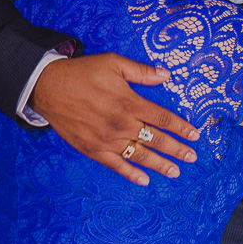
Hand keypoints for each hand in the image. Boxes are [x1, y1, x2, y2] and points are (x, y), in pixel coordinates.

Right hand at [30, 54, 198, 185]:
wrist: (48, 87)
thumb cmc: (81, 73)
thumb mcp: (112, 63)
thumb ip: (141, 71)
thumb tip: (167, 75)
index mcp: (129, 102)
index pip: (163, 118)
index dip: (182, 127)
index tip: (195, 135)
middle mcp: (121, 123)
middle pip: (156, 139)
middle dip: (177, 149)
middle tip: (191, 157)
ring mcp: (107, 139)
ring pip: (140, 155)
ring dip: (160, 165)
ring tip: (175, 171)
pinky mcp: (93, 149)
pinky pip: (116, 165)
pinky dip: (131, 174)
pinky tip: (144, 180)